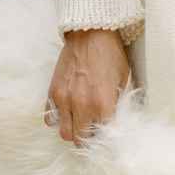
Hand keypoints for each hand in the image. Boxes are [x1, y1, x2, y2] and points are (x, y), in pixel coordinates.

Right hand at [45, 28, 132, 144]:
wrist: (90, 34)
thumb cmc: (111, 56)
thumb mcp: (124, 80)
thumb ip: (119, 104)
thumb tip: (118, 123)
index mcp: (103, 103)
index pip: (103, 136)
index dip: (107, 140)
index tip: (109, 137)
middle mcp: (81, 105)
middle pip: (81, 140)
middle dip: (89, 140)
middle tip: (95, 132)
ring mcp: (64, 99)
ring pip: (64, 134)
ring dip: (73, 132)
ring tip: (81, 124)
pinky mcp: (52, 92)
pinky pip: (50, 118)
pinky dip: (58, 120)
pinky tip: (68, 113)